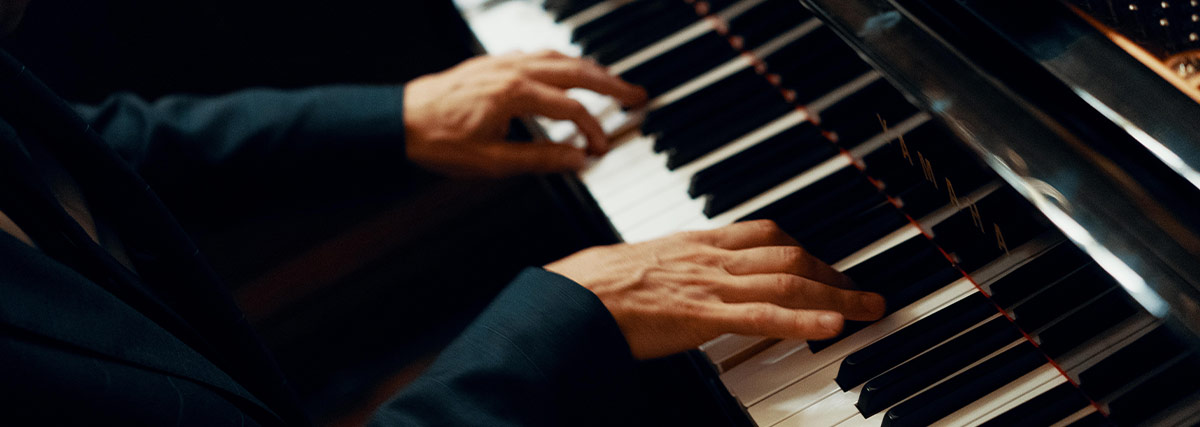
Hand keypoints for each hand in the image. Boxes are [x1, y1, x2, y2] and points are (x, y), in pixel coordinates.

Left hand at [403, 50, 646, 177]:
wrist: (397, 121)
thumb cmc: (437, 142)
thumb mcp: (492, 163)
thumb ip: (540, 160)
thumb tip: (578, 160)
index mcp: (515, 95)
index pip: (572, 109)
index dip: (594, 130)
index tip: (602, 149)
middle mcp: (513, 71)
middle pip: (576, 71)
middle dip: (612, 84)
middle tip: (638, 96)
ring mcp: (502, 63)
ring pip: (559, 57)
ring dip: (590, 69)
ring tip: (612, 83)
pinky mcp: (492, 64)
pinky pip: (538, 54)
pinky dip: (562, 62)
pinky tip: (568, 71)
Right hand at [545, 220, 886, 359]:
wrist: (567, 298)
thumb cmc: (590, 286)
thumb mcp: (640, 264)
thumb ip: (672, 268)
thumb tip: (682, 279)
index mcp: (694, 242)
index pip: (764, 235)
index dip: (803, 250)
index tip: (823, 266)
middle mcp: (709, 257)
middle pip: (788, 256)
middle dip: (832, 273)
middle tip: (861, 292)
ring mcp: (708, 285)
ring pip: (787, 283)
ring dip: (837, 295)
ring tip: (870, 309)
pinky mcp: (701, 315)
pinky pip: (762, 316)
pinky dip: (802, 320)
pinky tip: (832, 326)